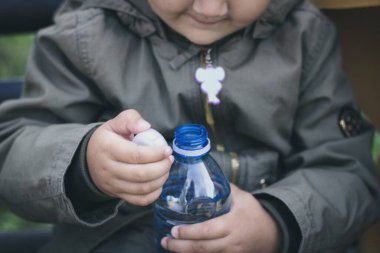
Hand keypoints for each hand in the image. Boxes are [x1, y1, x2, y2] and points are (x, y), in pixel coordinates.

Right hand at [86, 109, 173, 205]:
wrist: (89, 159)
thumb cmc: (108, 139)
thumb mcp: (115, 123)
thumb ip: (130, 119)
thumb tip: (146, 126)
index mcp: (107, 148)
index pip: (135, 155)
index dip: (155, 154)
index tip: (167, 149)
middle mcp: (108, 169)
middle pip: (140, 174)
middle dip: (161, 167)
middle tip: (169, 159)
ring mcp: (112, 184)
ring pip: (142, 188)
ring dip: (160, 179)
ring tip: (166, 168)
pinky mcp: (117, 194)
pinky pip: (139, 200)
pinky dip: (154, 194)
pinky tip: (159, 183)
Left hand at [162, 184, 280, 252]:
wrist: (272, 233)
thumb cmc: (254, 213)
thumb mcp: (242, 197)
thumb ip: (224, 188)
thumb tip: (204, 175)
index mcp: (233, 224)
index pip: (208, 231)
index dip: (190, 233)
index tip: (174, 230)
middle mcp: (231, 241)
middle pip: (203, 248)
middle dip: (181, 246)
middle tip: (166, 240)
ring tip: (170, 246)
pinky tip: (185, 252)